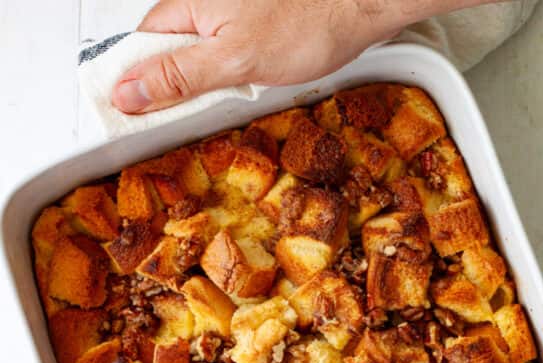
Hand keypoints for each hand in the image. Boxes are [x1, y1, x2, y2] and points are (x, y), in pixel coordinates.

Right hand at [112, 0, 497, 113]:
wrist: (360, 5)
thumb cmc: (309, 23)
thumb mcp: (235, 61)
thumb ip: (179, 77)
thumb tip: (129, 92)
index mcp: (190, 6)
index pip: (142, 47)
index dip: (136, 84)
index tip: (130, 117)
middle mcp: (206, 5)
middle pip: (169, 53)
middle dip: (175, 89)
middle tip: (186, 117)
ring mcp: (231, 15)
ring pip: (200, 58)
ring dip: (206, 88)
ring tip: (226, 100)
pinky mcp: (255, 28)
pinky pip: (227, 57)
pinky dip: (233, 80)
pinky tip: (248, 88)